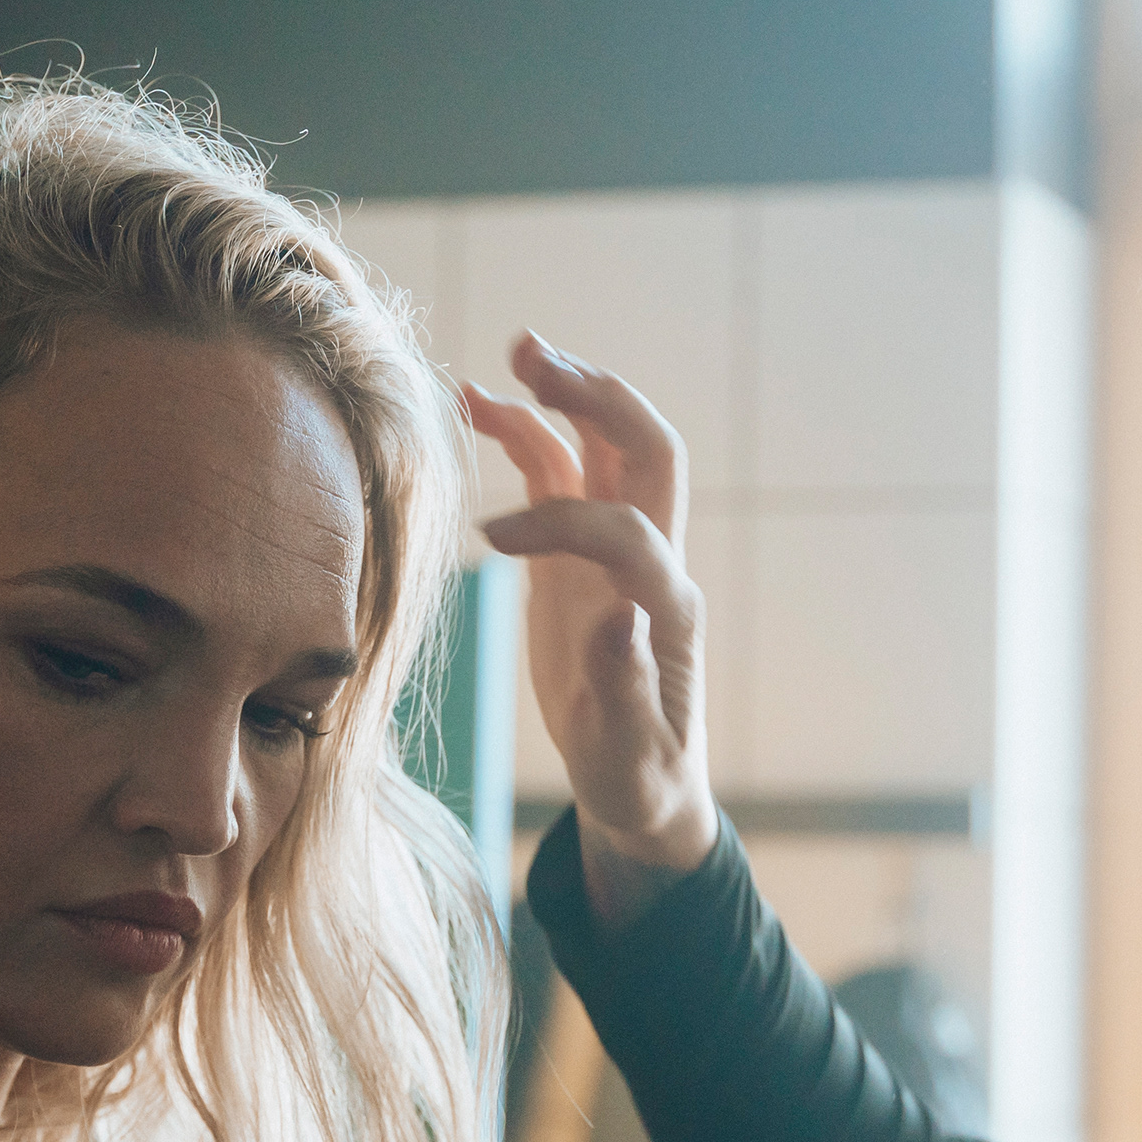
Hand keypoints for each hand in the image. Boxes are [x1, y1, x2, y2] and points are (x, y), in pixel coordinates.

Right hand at [465, 333, 717, 927]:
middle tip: (536, 362)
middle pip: (644, 450)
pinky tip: (474, 402)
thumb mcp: (632, 757)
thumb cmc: (641, 780)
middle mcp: (651, 564)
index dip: (563, 522)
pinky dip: (522, 432)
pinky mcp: (578, 557)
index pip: (628, 532)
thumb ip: (627, 690)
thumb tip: (621, 616)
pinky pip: (556, 475)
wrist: (643, 788)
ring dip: (562, 394)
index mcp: (667, 609)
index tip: (492, 540)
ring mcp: (615, 552)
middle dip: (596, 399)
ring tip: (512, 352)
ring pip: (599, 446)